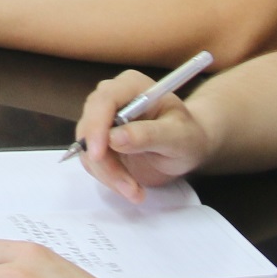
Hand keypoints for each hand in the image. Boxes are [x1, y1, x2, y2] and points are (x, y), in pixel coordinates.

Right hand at [73, 69, 213, 201]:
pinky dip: (109, 179)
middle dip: (104, 160)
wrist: (188, 147)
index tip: (98, 155)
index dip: (96, 126)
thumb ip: (149, 135)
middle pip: (90, 126)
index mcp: (130, 85)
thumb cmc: (188, 136)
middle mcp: (110, 99)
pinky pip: (93, 162)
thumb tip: (114, 138)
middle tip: (128, 186)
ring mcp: (102, 121)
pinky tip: (131, 187)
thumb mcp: (178, 136)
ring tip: (136, 192)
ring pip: (88, 149)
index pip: (103, 101)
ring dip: (109, 175)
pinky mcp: (100, 142)